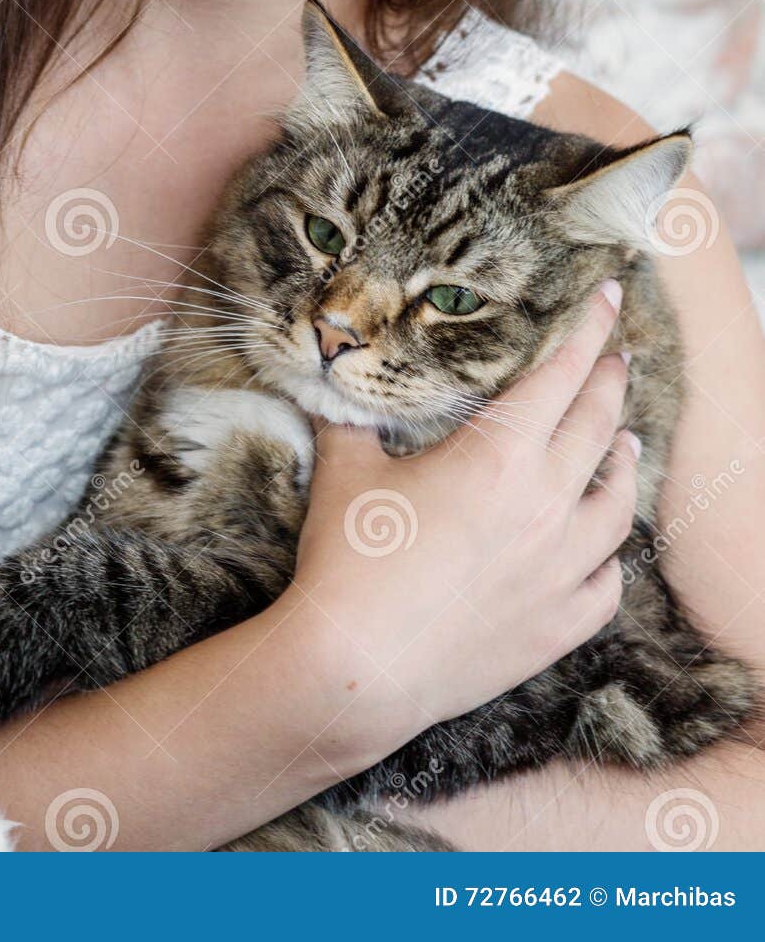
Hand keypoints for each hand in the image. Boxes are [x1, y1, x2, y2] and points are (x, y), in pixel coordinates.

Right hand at [270, 280, 636, 770]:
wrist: (358, 665)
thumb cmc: (348, 559)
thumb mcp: (347, 469)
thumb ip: (355, 419)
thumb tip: (336, 380)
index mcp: (499, 454)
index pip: (560, 373)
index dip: (588, 330)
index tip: (609, 297)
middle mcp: (546, 503)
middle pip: (598, 427)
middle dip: (610, 383)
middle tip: (617, 358)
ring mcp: (561, 568)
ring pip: (618, 504)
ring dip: (623, 464)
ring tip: (625, 442)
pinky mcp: (559, 625)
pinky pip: (608, 582)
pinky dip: (610, 556)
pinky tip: (603, 548)